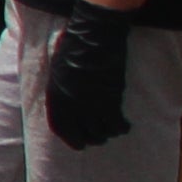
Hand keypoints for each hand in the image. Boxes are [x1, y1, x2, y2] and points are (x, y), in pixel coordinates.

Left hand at [43, 2, 135, 149]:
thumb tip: (65, 92)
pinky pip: (116, 123)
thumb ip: (61, 84)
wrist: (95, 36)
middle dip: (90, 140)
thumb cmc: (75, 45)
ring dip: (106, 135)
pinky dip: (122, 127)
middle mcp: (72, 103)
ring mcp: (91, 102)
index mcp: (56, 95)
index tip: (78, 145)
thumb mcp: (58, 67)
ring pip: (100, 131)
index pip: (59, 126)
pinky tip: (125, 126)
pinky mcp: (110, 98)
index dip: (69, 139)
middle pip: (81, 133)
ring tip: (112, 132)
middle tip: (99, 140)